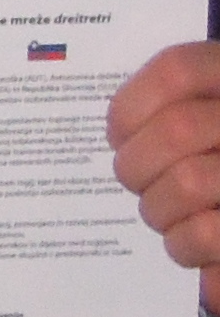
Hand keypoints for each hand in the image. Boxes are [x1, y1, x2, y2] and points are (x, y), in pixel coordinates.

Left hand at [107, 39, 219, 316]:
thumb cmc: (206, 153)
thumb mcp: (203, 119)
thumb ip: (174, 110)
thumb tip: (109, 128)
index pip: (177, 71)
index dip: (130, 105)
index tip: (117, 135)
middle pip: (175, 130)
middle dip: (137, 166)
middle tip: (137, 183)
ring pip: (187, 184)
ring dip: (159, 210)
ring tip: (167, 215)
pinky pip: (203, 234)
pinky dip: (184, 245)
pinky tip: (192, 243)